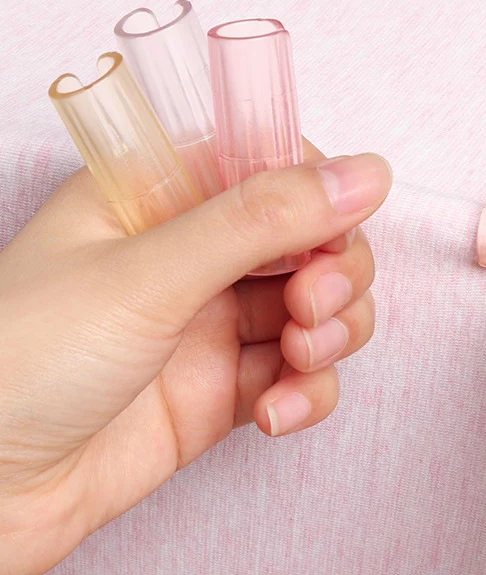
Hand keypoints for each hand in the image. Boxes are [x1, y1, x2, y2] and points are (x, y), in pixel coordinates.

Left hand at [0, 141, 390, 574]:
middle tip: (310, 305)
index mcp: (162, 194)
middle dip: (334, 272)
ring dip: (332, 332)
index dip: (319, 192)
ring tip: (299, 357)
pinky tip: (275, 412)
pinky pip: (297, 374)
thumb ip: (263, 220)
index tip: (335, 229)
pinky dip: (307, 391)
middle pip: (311, 238)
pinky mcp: (222, 389)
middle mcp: (193, 252)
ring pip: (316, 306)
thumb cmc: (18, 362)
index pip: (273, 162)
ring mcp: (211, 323)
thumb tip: (363, 174)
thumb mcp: (148, 274)